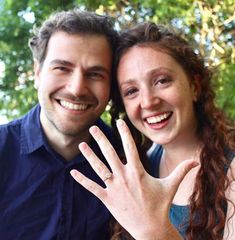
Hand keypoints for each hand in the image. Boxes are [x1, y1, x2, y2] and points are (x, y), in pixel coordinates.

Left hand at [70, 119, 197, 239]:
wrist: (151, 228)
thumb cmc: (161, 205)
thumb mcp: (171, 185)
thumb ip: (181, 171)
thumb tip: (196, 161)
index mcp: (138, 171)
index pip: (130, 146)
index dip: (124, 132)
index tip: (118, 121)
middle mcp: (124, 176)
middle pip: (110, 153)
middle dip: (101, 138)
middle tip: (93, 127)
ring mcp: (114, 188)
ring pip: (98, 168)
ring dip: (89, 156)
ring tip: (82, 144)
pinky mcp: (107, 199)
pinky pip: (92, 187)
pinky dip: (82, 180)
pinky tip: (72, 172)